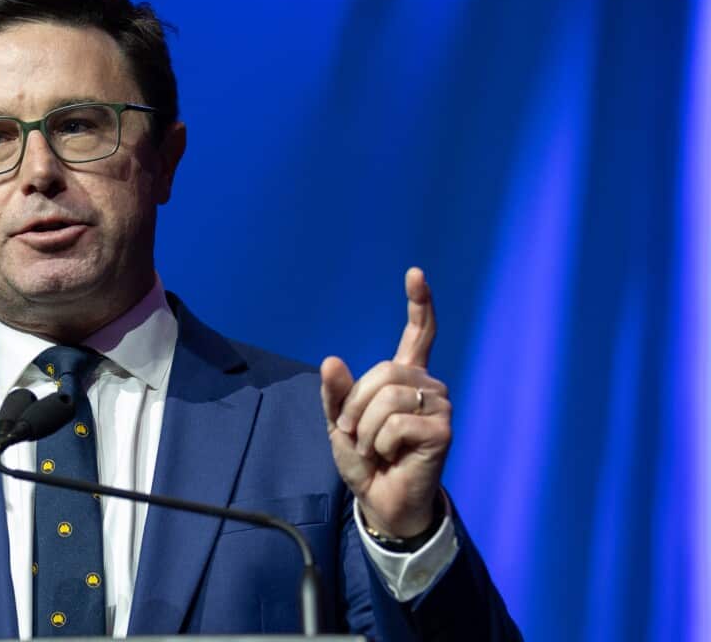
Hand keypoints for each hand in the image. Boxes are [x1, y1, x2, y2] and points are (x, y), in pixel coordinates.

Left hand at [320, 267, 451, 537]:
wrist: (382, 500)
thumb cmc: (365, 460)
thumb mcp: (340, 424)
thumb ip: (336, 394)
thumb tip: (332, 360)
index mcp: (404, 378)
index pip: (418, 334)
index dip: (419, 303)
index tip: (415, 273)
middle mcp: (427, 385)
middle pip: (383, 371)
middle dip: (357, 405)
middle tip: (356, 434)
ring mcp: (440, 405)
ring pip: (387, 397)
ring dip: (366, 427)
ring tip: (374, 447)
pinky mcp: (443, 429)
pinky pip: (395, 423)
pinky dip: (380, 443)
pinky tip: (391, 456)